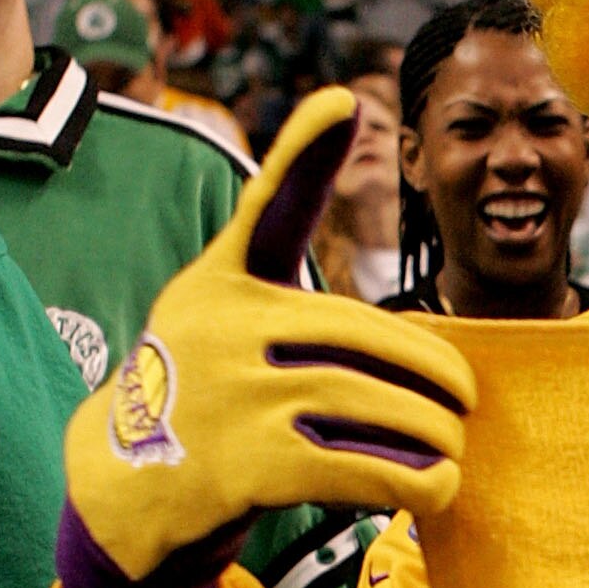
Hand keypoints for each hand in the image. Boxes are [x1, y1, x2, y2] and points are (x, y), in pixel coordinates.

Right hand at [57, 89, 475, 587]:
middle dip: (430, 369)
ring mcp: (232, 397)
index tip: (345, 99)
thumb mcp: (217, 313)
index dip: (304, 152)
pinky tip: (438, 483)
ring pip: (368, 402)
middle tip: (465, 395)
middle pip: (362, 335)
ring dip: (429, 429)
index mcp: (221, 284)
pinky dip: (412, 477)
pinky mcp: (249, 467)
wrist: (123, 488)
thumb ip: (280, 267)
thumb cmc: (199, 391)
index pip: (267, 209)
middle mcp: (221, 329)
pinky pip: (357, 466)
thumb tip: (366, 207)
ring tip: (453, 443)